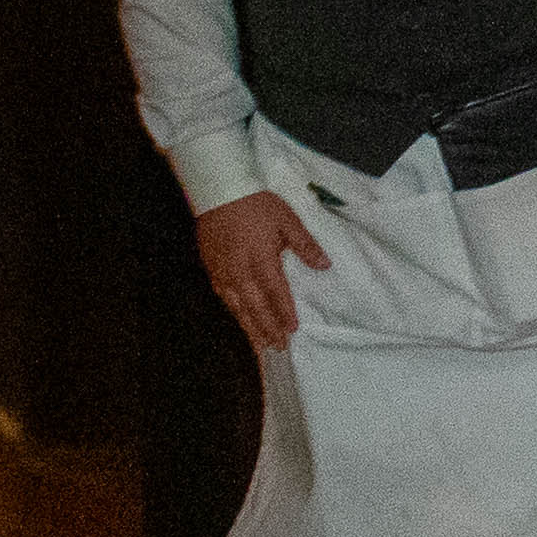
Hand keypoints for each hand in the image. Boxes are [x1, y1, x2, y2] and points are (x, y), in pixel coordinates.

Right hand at [194, 189, 330, 353]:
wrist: (218, 189)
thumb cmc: (256, 204)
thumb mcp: (287, 220)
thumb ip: (306, 245)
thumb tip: (325, 266)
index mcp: (261, 258)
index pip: (275, 292)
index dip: (284, 312)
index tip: (292, 330)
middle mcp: (239, 269)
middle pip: (254, 305)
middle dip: (266, 328)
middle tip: (277, 347)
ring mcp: (222, 269)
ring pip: (235, 304)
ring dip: (248, 325)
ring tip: (259, 343)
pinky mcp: (210, 265)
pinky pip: (221, 294)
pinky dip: (231, 309)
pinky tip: (238, 318)